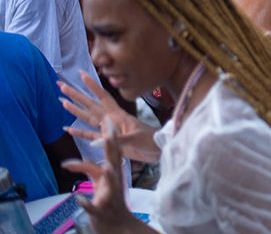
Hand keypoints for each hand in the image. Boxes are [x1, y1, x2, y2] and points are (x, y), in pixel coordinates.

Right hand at [59, 71, 160, 162]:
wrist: (156, 150)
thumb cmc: (150, 140)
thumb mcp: (137, 138)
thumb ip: (119, 140)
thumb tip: (97, 141)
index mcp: (119, 115)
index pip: (103, 97)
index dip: (92, 86)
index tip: (81, 73)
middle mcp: (111, 119)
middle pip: (90, 105)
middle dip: (76, 95)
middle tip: (61, 85)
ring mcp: (108, 130)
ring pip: (88, 118)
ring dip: (75, 110)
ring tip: (62, 101)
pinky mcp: (107, 141)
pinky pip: (90, 135)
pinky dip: (79, 133)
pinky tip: (68, 128)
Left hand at [62, 117, 142, 233]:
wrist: (120, 228)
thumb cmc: (111, 202)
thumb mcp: (102, 182)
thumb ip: (94, 167)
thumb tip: (89, 152)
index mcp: (114, 173)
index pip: (113, 151)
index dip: (110, 135)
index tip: (108, 118)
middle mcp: (114, 182)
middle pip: (114, 161)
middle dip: (111, 147)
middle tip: (109, 132)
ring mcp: (109, 196)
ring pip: (110, 183)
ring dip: (108, 175)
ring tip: (106, 167)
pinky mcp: (101, 211)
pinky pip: (95, 206)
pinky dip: (88, 203)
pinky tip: (79, 199)